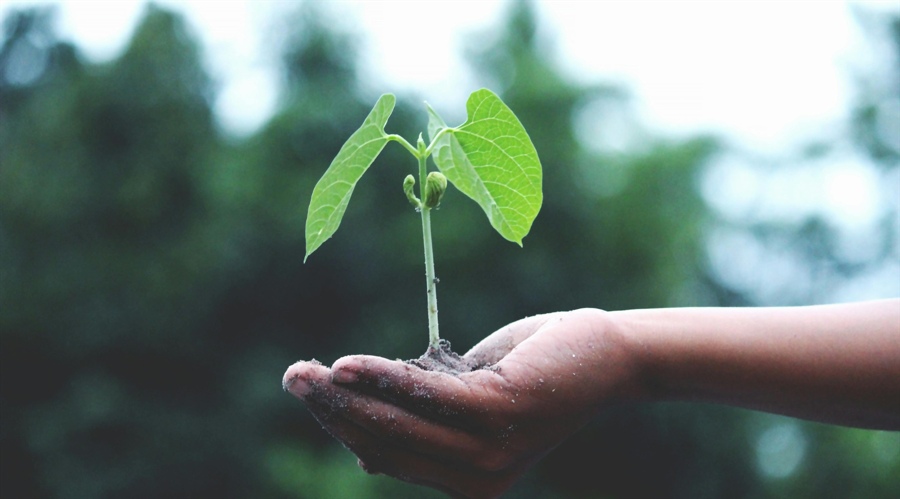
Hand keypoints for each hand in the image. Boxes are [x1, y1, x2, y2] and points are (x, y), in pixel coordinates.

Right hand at [282, 309, 638, 497]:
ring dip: (345, 396)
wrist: (604, 354)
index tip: (309, 391)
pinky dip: (383, 378)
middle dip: (332, 411)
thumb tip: (363, 450)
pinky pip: (425, 395)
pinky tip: (348, 365)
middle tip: (292, 377)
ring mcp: (488, 452)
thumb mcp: (469, 399)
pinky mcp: (499, 414)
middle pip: (384, 443)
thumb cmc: (533, 370)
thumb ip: (423, 419)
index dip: (342, 425)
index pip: (387, 455)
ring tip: (306, 372)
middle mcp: (476, 479)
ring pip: (397, 424)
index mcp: (465, 480)